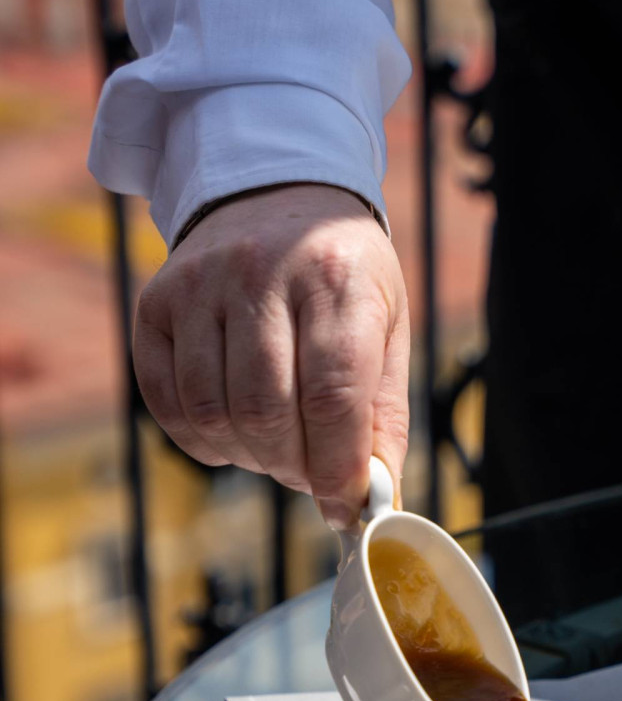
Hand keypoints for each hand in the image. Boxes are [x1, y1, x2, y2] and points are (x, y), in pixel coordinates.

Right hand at [133, 184, 409, 526]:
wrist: (276, 194)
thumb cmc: (342, 276)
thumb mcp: (387, 327)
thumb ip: (383, 414)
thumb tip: (375, 498)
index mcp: (336, 278)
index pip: (333, 397)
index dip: (338, 469)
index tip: (346, 506)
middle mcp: (262, 272)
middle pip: (268, 413)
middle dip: (293, 468)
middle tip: (310, 474)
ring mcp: (200, 285)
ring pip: (214, 413)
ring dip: (248, 457)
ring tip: (275, 449)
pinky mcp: (156, 302)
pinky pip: (168, 401)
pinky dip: (200, 440)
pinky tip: (232, 434)